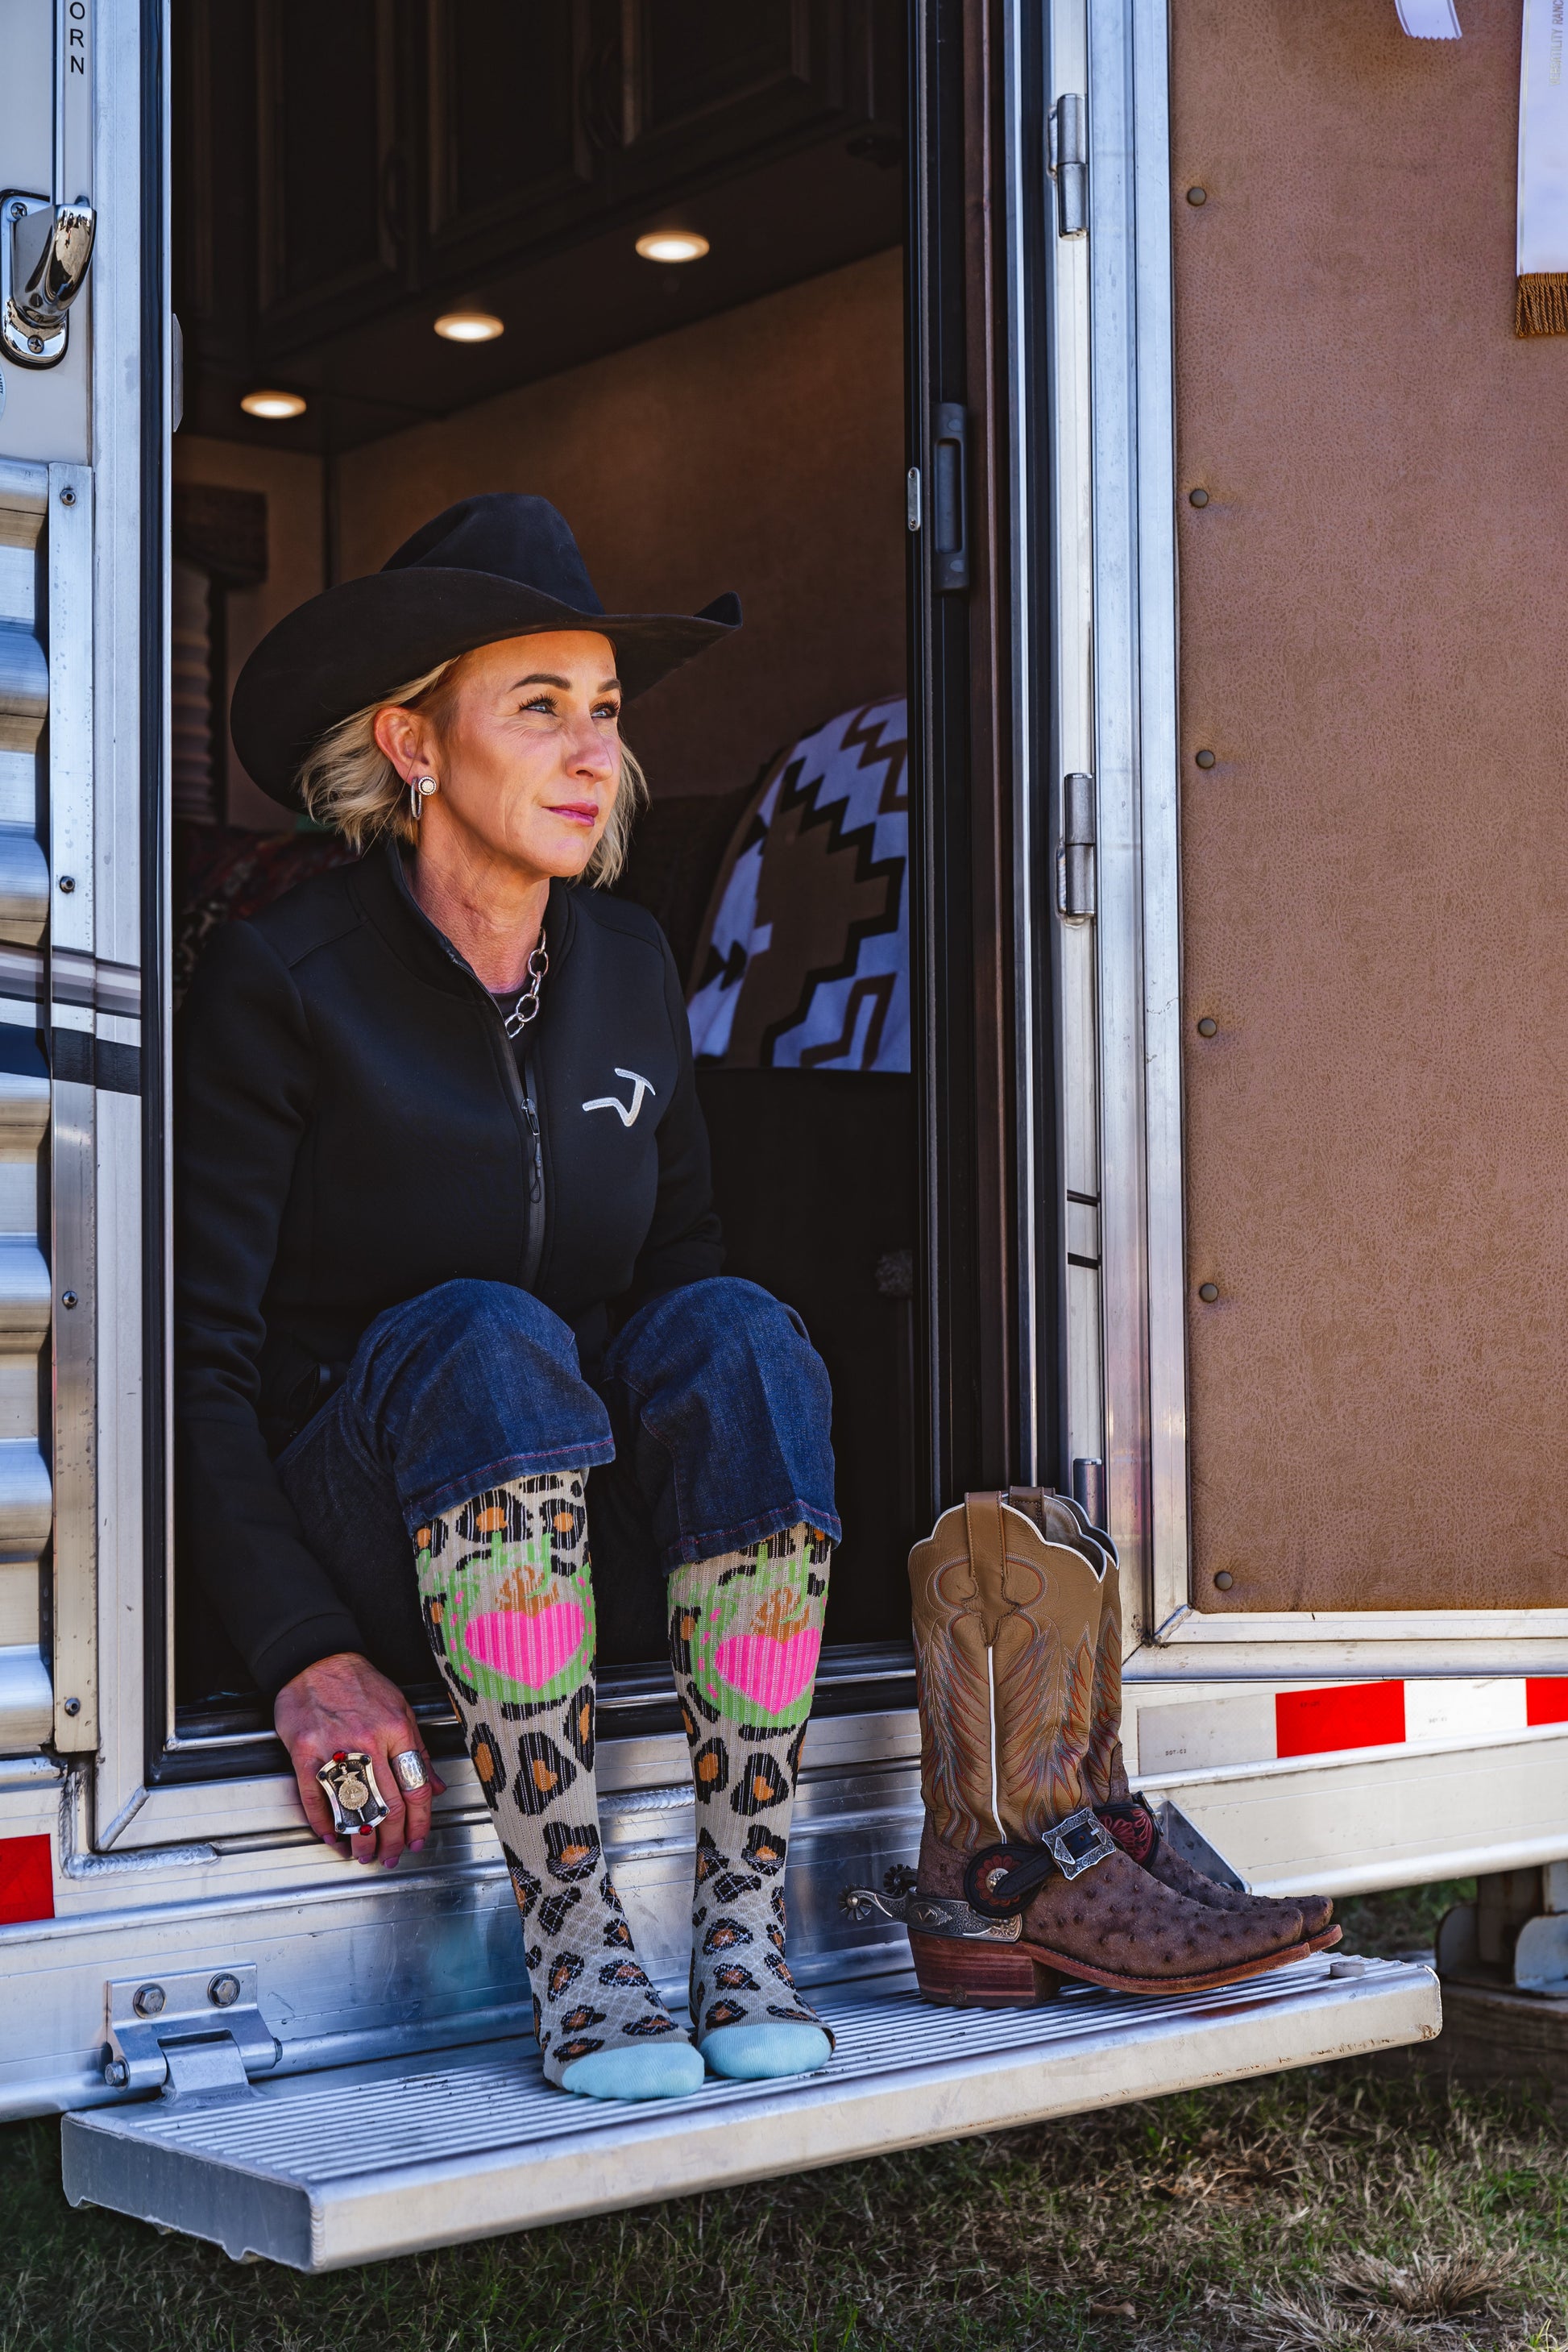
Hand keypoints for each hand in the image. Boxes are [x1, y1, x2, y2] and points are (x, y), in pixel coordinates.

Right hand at [274, 1651, 446, 1867]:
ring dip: (359, 1838)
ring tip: (362, 1854)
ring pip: (352, 1806)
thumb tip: (433, 1787)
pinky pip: (315, 1798)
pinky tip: (330, 1836)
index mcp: (396, 1730)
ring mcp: (335, 1749)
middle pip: (387, 1804)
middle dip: (392, 1839)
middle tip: (392, 1856)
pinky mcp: (304, 1753)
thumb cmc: (359, 1684)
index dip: (419, 1822)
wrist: (317, 1660)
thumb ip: (417, 1750)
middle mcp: (369, 1741)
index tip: (418, 1840)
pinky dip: (323, 1823)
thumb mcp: (400, 1709)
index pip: (415, 1788)